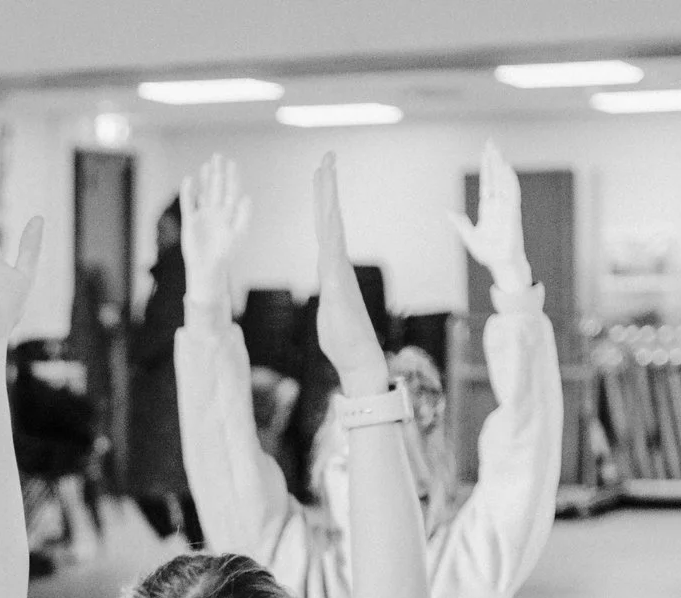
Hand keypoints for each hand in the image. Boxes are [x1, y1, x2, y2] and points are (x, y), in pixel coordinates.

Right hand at [179, 154, 248, 315]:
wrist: (208, 267)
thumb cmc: (226, 253)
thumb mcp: (239, 234)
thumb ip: (243, 215)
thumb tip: (246, 196)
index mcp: (230, 213)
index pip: (231, 190)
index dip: (232, 176)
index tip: (232, 163)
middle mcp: (216, 211)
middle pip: (217, 187)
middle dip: (218, 172)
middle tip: (218, 156)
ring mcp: (203, 215)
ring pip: (204, 192)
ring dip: (205, 179)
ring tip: (206, 165)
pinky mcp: (190, 221)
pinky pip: (188, 203)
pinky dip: (188, 192)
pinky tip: (189, 180)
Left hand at [311, 153, 387, 396]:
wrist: (358, 358)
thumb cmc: (343, 340)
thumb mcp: (329, 310)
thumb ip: (331, 293)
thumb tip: (332, 285)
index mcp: (333, 268)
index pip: (326, 227)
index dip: (324, 201)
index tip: (322, 175)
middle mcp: (337, 264)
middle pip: (330, 218)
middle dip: (327, 187)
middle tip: (326, 157)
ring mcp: (339, 271)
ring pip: (332, 226)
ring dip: (328, 197)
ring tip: (326, 169)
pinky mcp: (338, 283)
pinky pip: (333, 249)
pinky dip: (332, 228)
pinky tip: (329, 210)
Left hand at [449, 140, 531, 293]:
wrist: (501, 263)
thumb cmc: (488, 253)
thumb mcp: (469, 237)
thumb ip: (460, 224)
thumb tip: (449, 212)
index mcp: (488, 209)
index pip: (487, 183)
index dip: (486, 169)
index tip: (486, 154)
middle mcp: (498, 205)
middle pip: (495, 177)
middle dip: (493, 161)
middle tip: (491, 143)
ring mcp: (506, 207)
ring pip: (503, 181)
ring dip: (500, 166)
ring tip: (497, 151)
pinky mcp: (512, 213)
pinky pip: (512, 193)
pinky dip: (509, 181)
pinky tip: (506, 169)